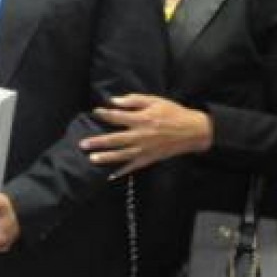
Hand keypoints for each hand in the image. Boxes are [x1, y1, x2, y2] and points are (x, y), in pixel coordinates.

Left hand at [81, 94, 212, 177]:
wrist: (194, 130)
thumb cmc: (173, 113)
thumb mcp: (155, 101)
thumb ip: (134, 100)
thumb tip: (114, 101)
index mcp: (142, 120)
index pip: (117, 117)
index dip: (104, 114)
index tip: (94, 112)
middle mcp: (141, 136)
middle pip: (115, 139)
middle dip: (98, 142)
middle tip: (83, 144)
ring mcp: (145, 149)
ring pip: (122, 155)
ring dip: (106, 157)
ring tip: (92, 158)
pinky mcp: (150, 158)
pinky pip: (134, 166)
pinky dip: (122, 172)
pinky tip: (110, 176)